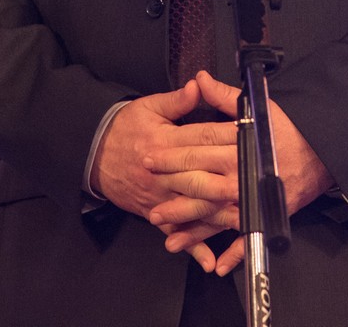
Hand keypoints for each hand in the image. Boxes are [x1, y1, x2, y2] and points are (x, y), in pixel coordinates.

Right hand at [90, 79, 237, 271]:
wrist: (94, 154)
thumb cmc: (125, 128)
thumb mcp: (148, 106)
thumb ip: (176, 100)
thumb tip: (198, 86)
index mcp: (164, 141)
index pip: (200, 139)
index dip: (225, 138)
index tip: (248, 140)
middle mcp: (163, 173)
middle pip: (199, 177)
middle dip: (226, 182)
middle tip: (253, 186)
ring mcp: (159, 197)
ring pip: (192, 209)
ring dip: (216, 217)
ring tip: (243, 221)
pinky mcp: (154, 214)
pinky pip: (176, 233)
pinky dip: (193, 248)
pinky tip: (210, 261)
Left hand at [145, 70, 333, 274]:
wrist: (321, 155)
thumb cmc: (288, 131)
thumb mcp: (257, 107)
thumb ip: (224, 95)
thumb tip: (199, 79)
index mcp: (236, 148)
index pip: (196, 152)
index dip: (170, 156)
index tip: (149, 159)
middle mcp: (240, 177)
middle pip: (199, 186)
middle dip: (171, 195)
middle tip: (150, 202)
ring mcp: (250, 200)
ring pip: (215, 217)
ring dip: (191, 230)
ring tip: (168, 238)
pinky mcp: (264, 216)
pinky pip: (246, 239)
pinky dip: (232, 254)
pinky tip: (216, 265)